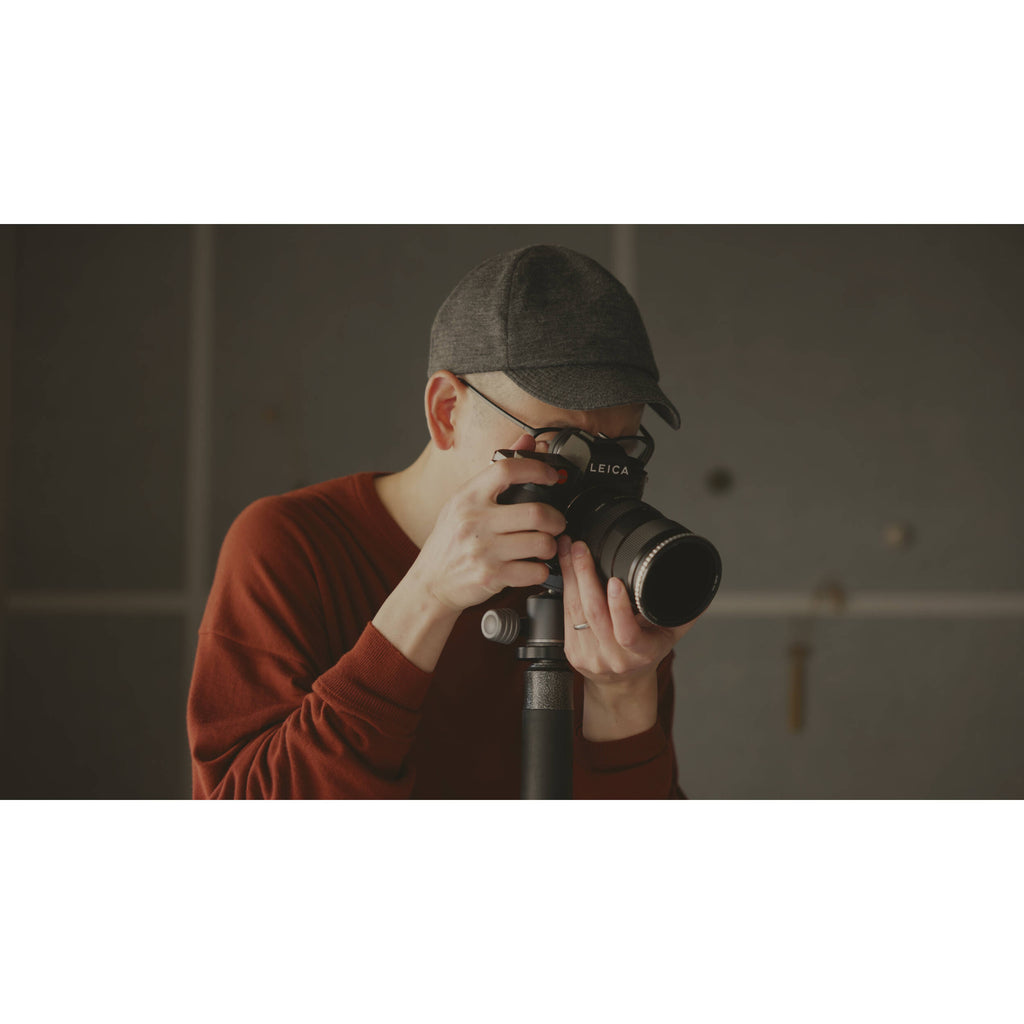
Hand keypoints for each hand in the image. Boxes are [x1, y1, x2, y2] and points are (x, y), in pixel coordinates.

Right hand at [413, 435, 567, 613]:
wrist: (430, 583)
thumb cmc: (450, 541)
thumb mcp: (465, 502)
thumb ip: (497, 471)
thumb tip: (528, 440)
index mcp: (468, 496)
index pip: (507, 469)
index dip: (537, 469)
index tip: (551, 476)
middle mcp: (474, 521)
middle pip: (536, 512)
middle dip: (557, 519)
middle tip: (557, 522)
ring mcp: (483, 550)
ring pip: (541, 543)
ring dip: (551, 546)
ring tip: (545, 545)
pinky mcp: (491, 576)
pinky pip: (534, 571)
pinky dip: (541, 570)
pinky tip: (533, 566)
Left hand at [557, 536, 699, 739]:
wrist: (621, 684)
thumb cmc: (647, 654)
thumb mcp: (669, 636)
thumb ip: (682, 613)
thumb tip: (700, 587)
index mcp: (639, 653)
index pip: (626, 633)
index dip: (619, 607)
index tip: (614, 582)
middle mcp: (612, 657)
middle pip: (594, 614)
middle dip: (584, 576)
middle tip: (581, 549)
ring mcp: (589, 656)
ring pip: (575, 611)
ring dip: (570, 576)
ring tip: (568, 549)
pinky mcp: (571, 651)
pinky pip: (565, 616)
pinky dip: (565, 589)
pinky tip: (564, 569)